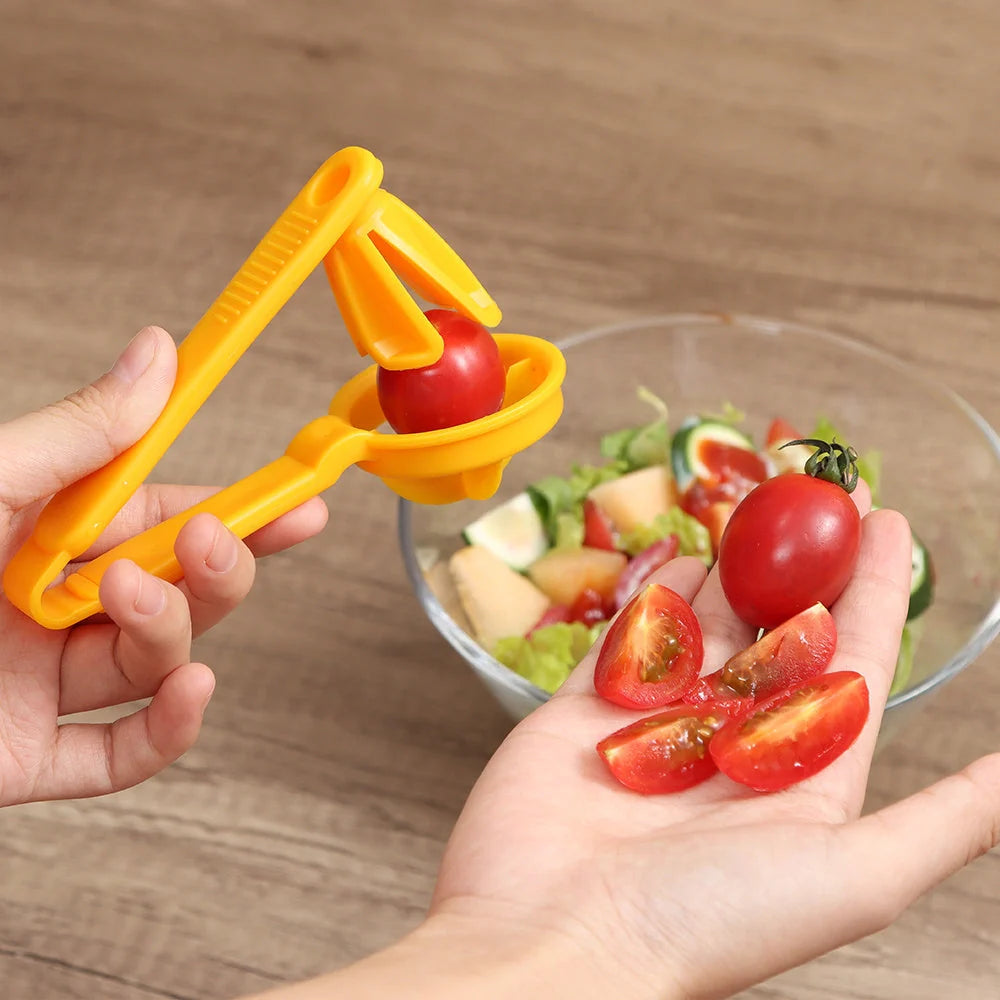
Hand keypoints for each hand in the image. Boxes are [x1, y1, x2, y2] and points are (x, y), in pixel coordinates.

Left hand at [0, 326, 326, 805]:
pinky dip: (167, 731)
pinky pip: (117, 755)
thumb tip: (158, 355)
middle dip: (214, 565)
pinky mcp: (18, 758)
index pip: (159, 511)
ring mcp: (31, 683)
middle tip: (219, 537)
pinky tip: (191, 693)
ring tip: (127, 596)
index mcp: (30, 529)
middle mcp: (40, 603)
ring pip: (153, 663)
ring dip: (170, 630)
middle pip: (174, 588)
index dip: (238, 505)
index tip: (299, 497)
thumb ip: (80, 432)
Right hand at [422, 490, 999, 997]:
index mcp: (799, 774)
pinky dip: (654, 588)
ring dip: (731, 562)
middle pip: (777, 627)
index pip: (850, 658)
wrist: (557, 939)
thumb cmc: (707, 921)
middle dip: (801, 558)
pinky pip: (630, 631)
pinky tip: (679, 548)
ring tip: (753, 505)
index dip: (871, 588)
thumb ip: (945, 820)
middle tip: (816, 490)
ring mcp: (658, 719)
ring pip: (705, 620)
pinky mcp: (589, 706)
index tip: (885, 519)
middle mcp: (732, 742)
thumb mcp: (852, 874)